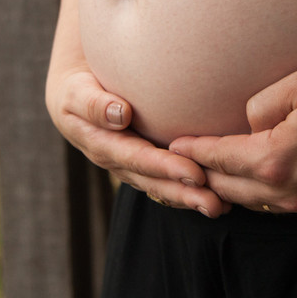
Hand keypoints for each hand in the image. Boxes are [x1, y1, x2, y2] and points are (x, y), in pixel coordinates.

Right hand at [46, 58, 231, 217]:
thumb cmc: (77, 90)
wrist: (75, 99)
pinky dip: (190, 189)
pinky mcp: (146, 165)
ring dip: (191, 198)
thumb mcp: (76, 93)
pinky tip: (218, 196)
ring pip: (163, 187)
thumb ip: (94, 105)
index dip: (165, 168)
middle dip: (184, 194)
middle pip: (154, 182)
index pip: (138, 159)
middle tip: (215, 204)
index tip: (194, 174)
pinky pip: (167, 181)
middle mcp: (120, 163)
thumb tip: (120, 114)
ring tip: (222, 207)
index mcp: (103, 146)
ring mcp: (133, 168)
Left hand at [169, 55, 296, 213]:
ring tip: (207, 173)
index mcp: (277, 161)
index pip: (218, 159)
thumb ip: (260, 104)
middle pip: (228, 189)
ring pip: (253, 202)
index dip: (191, 150)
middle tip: (178, 163)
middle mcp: (290, 191)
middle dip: (201, 175)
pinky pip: (279, 205)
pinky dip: (256, 194)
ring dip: (228, 188)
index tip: (171, 144)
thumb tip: (244, 121)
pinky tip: (250, 180)